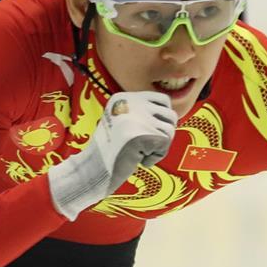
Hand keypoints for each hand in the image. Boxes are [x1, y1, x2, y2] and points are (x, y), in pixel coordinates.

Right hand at [48, 92, 176, 220]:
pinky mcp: (143, 135)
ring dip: (160, 146)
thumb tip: (173, 116)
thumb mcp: (122, 121)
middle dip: (164, 134)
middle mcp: (132, 102)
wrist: (93, 169)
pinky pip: (164, 146)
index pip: (163, 100)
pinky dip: (154, 158)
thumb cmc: (109, 149)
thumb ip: (143, 114)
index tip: (152, 133)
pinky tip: (139, 160)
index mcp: (125, 97)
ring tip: (141, 153)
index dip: (163, 119)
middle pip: (170, 115)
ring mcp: (138, 118)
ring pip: (170, 130)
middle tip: (148, 146)